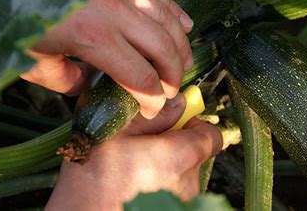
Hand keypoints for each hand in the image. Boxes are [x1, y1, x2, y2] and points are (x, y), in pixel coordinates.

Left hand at [0, 0, 193, 118]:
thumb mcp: (32, 63)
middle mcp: (112, 8)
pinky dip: (172, 11)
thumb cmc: (6, 16)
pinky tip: (184, 24)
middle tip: (173, 88)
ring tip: (184, 62)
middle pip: (163, 46)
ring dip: (180, 43)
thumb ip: (70, 82)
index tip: (154, 108)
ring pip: (166, 17)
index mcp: (92, 37)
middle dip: (174, 73)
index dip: (152, 98)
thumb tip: (92, 89)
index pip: (140, 76)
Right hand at [46, 94, 222, 210]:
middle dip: (176, 144)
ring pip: (182, 172)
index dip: (194, 124)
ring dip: (166, 164)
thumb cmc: (94, 178)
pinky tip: (135, 182)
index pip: (212, 136)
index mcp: (181, 158)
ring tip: (136, 163)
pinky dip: (159, 182)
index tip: (176, 120)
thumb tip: (176, 104)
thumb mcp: (119, 130)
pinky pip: (172, 190)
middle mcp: (188, 184)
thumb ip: (155, 115)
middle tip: (147, 141)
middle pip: (195, 154)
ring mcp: (181, 202)